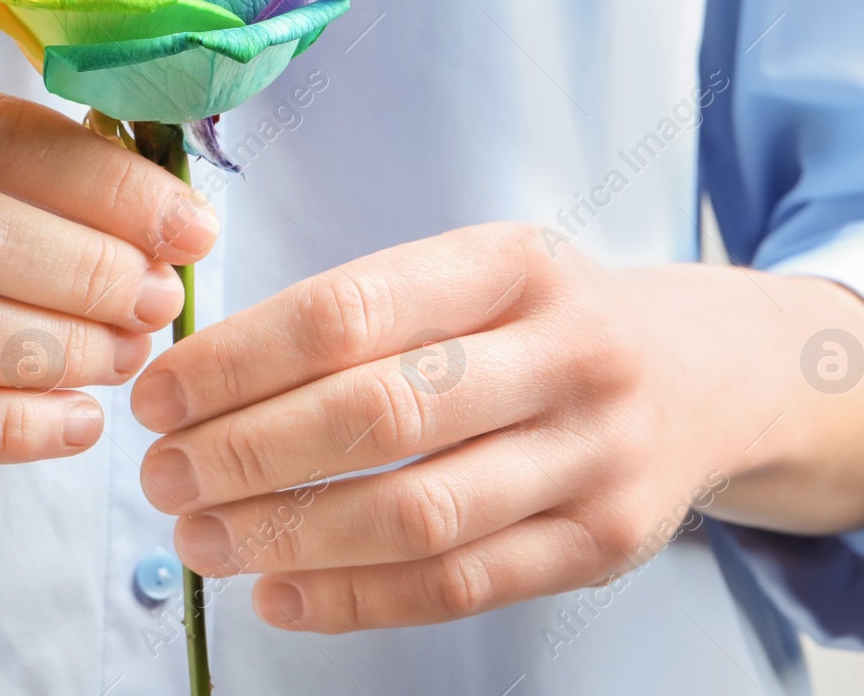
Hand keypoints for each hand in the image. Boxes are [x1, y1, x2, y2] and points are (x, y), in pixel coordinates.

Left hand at [130, 223, 863, 632]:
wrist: (705, 376)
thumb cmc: (543, 320)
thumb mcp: (474, 273)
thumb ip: (362, 314)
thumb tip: (201, 376)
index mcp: (512, 262)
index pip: (348, 312)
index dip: (236, 362)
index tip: (158, 396)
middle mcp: (565, 352)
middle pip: (379, 415)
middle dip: (246, 455)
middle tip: (163, 477)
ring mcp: (594, 455)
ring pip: (416, 513)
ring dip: (288, 536)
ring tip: (201, 539)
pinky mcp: (604, 544)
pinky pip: (461, 586)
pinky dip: (355, 600)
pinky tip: (278, 594)